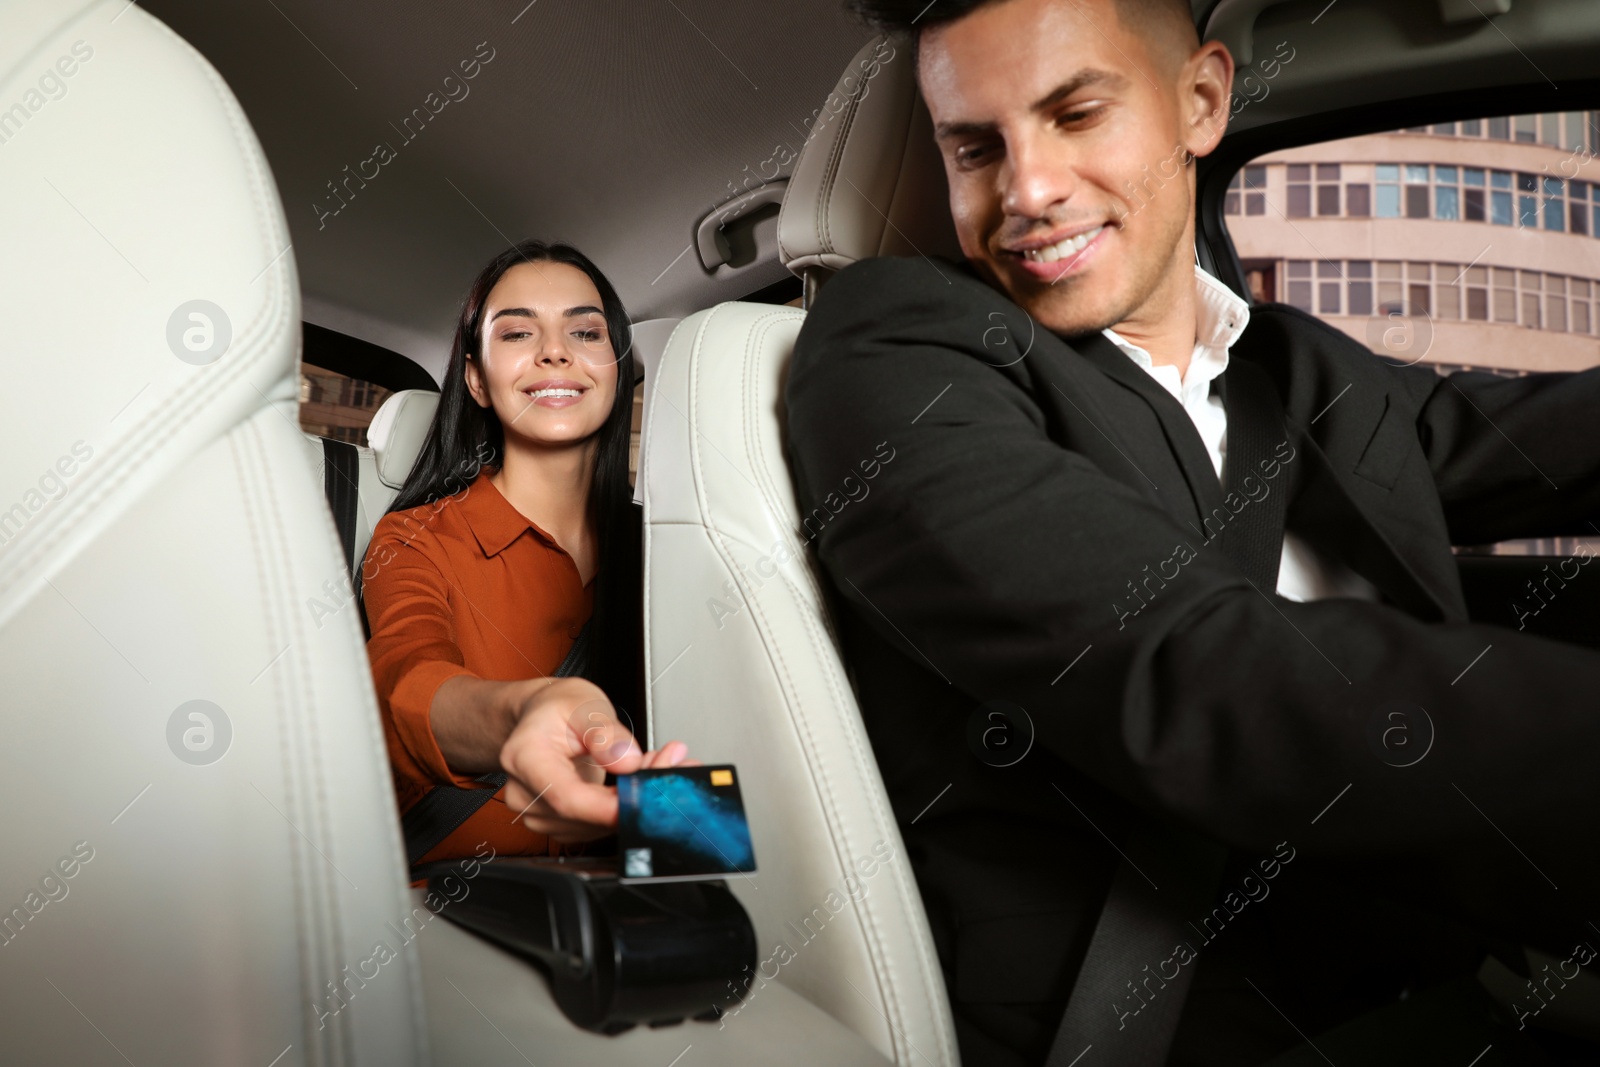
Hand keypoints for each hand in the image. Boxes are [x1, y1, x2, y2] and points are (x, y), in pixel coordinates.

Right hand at [499, 677, 697, 843]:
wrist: (541, 718)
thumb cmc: (556, 708)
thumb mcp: (584, 703)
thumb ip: (606, 733)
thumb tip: (628, 761)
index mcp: (524, 757)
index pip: (567, 797)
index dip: (609, 808)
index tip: (647, 798)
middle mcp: (524, 792)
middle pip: (585, 815)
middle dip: (635, 796)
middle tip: (671, 764)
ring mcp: (539, 812)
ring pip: (595, 825)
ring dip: (633, 801)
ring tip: (655, 764)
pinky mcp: (557, 823)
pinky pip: (596, 825)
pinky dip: (623, 807)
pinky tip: (637, 782)